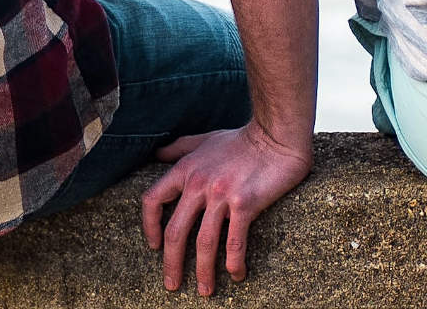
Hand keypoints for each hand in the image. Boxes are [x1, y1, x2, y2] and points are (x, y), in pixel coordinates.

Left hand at [140, 123, 314, 295]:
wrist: (277, 135)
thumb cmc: (243, 138)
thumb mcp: (206, 140)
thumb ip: (180, 148)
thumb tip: (158, 153)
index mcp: (186, 170)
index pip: (153, 201)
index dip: (149, 227)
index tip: (154, 246)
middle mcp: (199, 184)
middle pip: (176, 232)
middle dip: (171, 264)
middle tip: (172, 285)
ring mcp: (222, 195)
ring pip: (204, 243)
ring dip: (203, 272)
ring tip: (205, 291)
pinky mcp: (246, 204)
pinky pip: (235, 242)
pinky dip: (234, 263)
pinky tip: (236, 275)